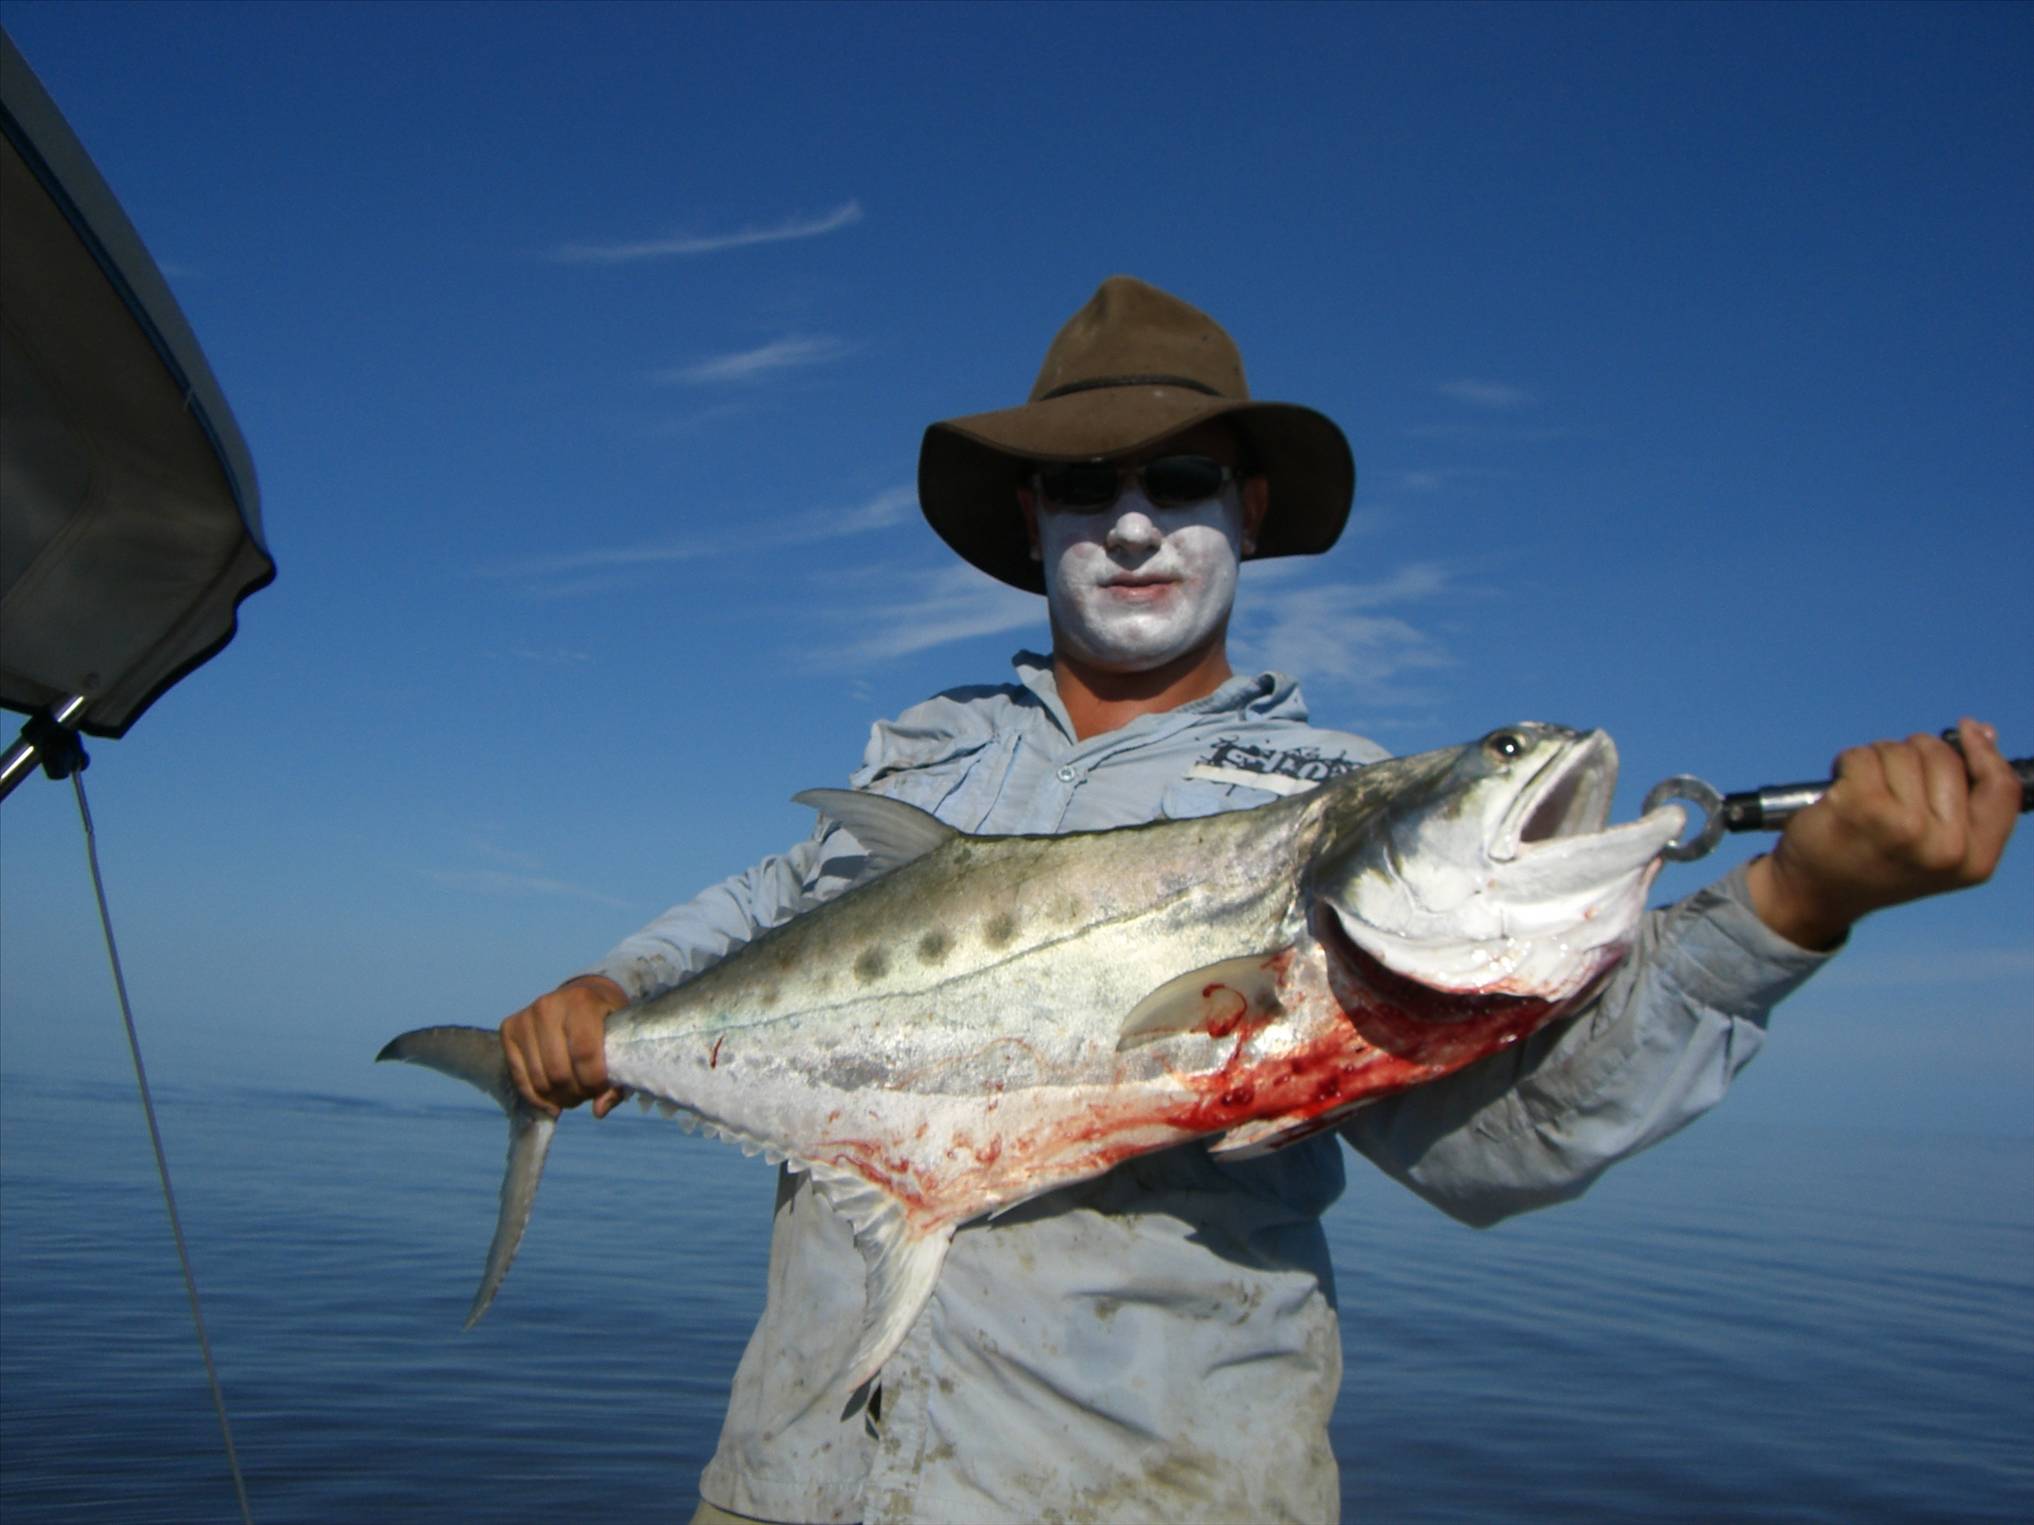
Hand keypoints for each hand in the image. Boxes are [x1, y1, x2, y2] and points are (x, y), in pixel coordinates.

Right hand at [500, 974, 628, 1117]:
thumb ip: (616, 1077)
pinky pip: (519, 1077)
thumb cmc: (605, 1019)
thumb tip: (598, 1111)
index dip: (593, 1081)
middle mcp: (549, 1006)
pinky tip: (551, 1102)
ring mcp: (525, 1018)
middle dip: (575, 1093)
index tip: (600, 1089)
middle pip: (559, 1070)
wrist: (581, 995)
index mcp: (581, 1001)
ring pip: (539, 1078)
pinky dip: (536, 1097)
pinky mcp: (509, 1029)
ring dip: (557, 1097)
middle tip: (585, 1094)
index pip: (584, 1053)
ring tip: (571, 1094)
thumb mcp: (620, 1038)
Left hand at [1746, 717, 2019, 950]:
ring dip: (1878, 760)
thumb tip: (1982, 732)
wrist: (1814, 894)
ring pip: (1901, 752)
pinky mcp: (1861, 808)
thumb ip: (1965, 797)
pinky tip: (1840, 790)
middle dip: (1914, 755)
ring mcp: (1904, 827)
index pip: (2003, 789)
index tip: (1968, 730)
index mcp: (1974, 860)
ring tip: (1863, 794)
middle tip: (1888, 785)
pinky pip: (1864, 755)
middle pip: (1945, 758)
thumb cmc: (1875, 860)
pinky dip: (1848, 762)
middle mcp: (1946, 848)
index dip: (1986, 752)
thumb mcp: (1935, 844)